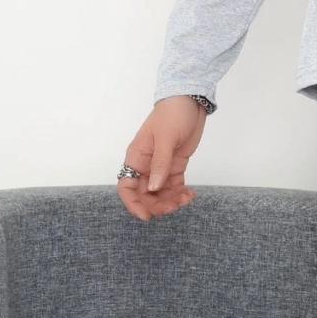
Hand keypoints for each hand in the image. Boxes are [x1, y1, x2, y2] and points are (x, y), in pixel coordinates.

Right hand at [116, 97, 205, 220]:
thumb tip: (153, 188)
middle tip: (175, 206)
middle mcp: (145, 165)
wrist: (189, 100)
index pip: (126, 187)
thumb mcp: (165, 138)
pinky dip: (181, 193)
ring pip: (161, 193)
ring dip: (172, 200)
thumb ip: (160, 164)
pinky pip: (174, 186)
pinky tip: (190, 194)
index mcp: (136, 158)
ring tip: (187, 198)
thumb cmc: (172, 114)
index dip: (133, 204)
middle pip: (145, 195)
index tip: (147, 216)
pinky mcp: (175, 166)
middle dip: (158, 204)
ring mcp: (160, 166)